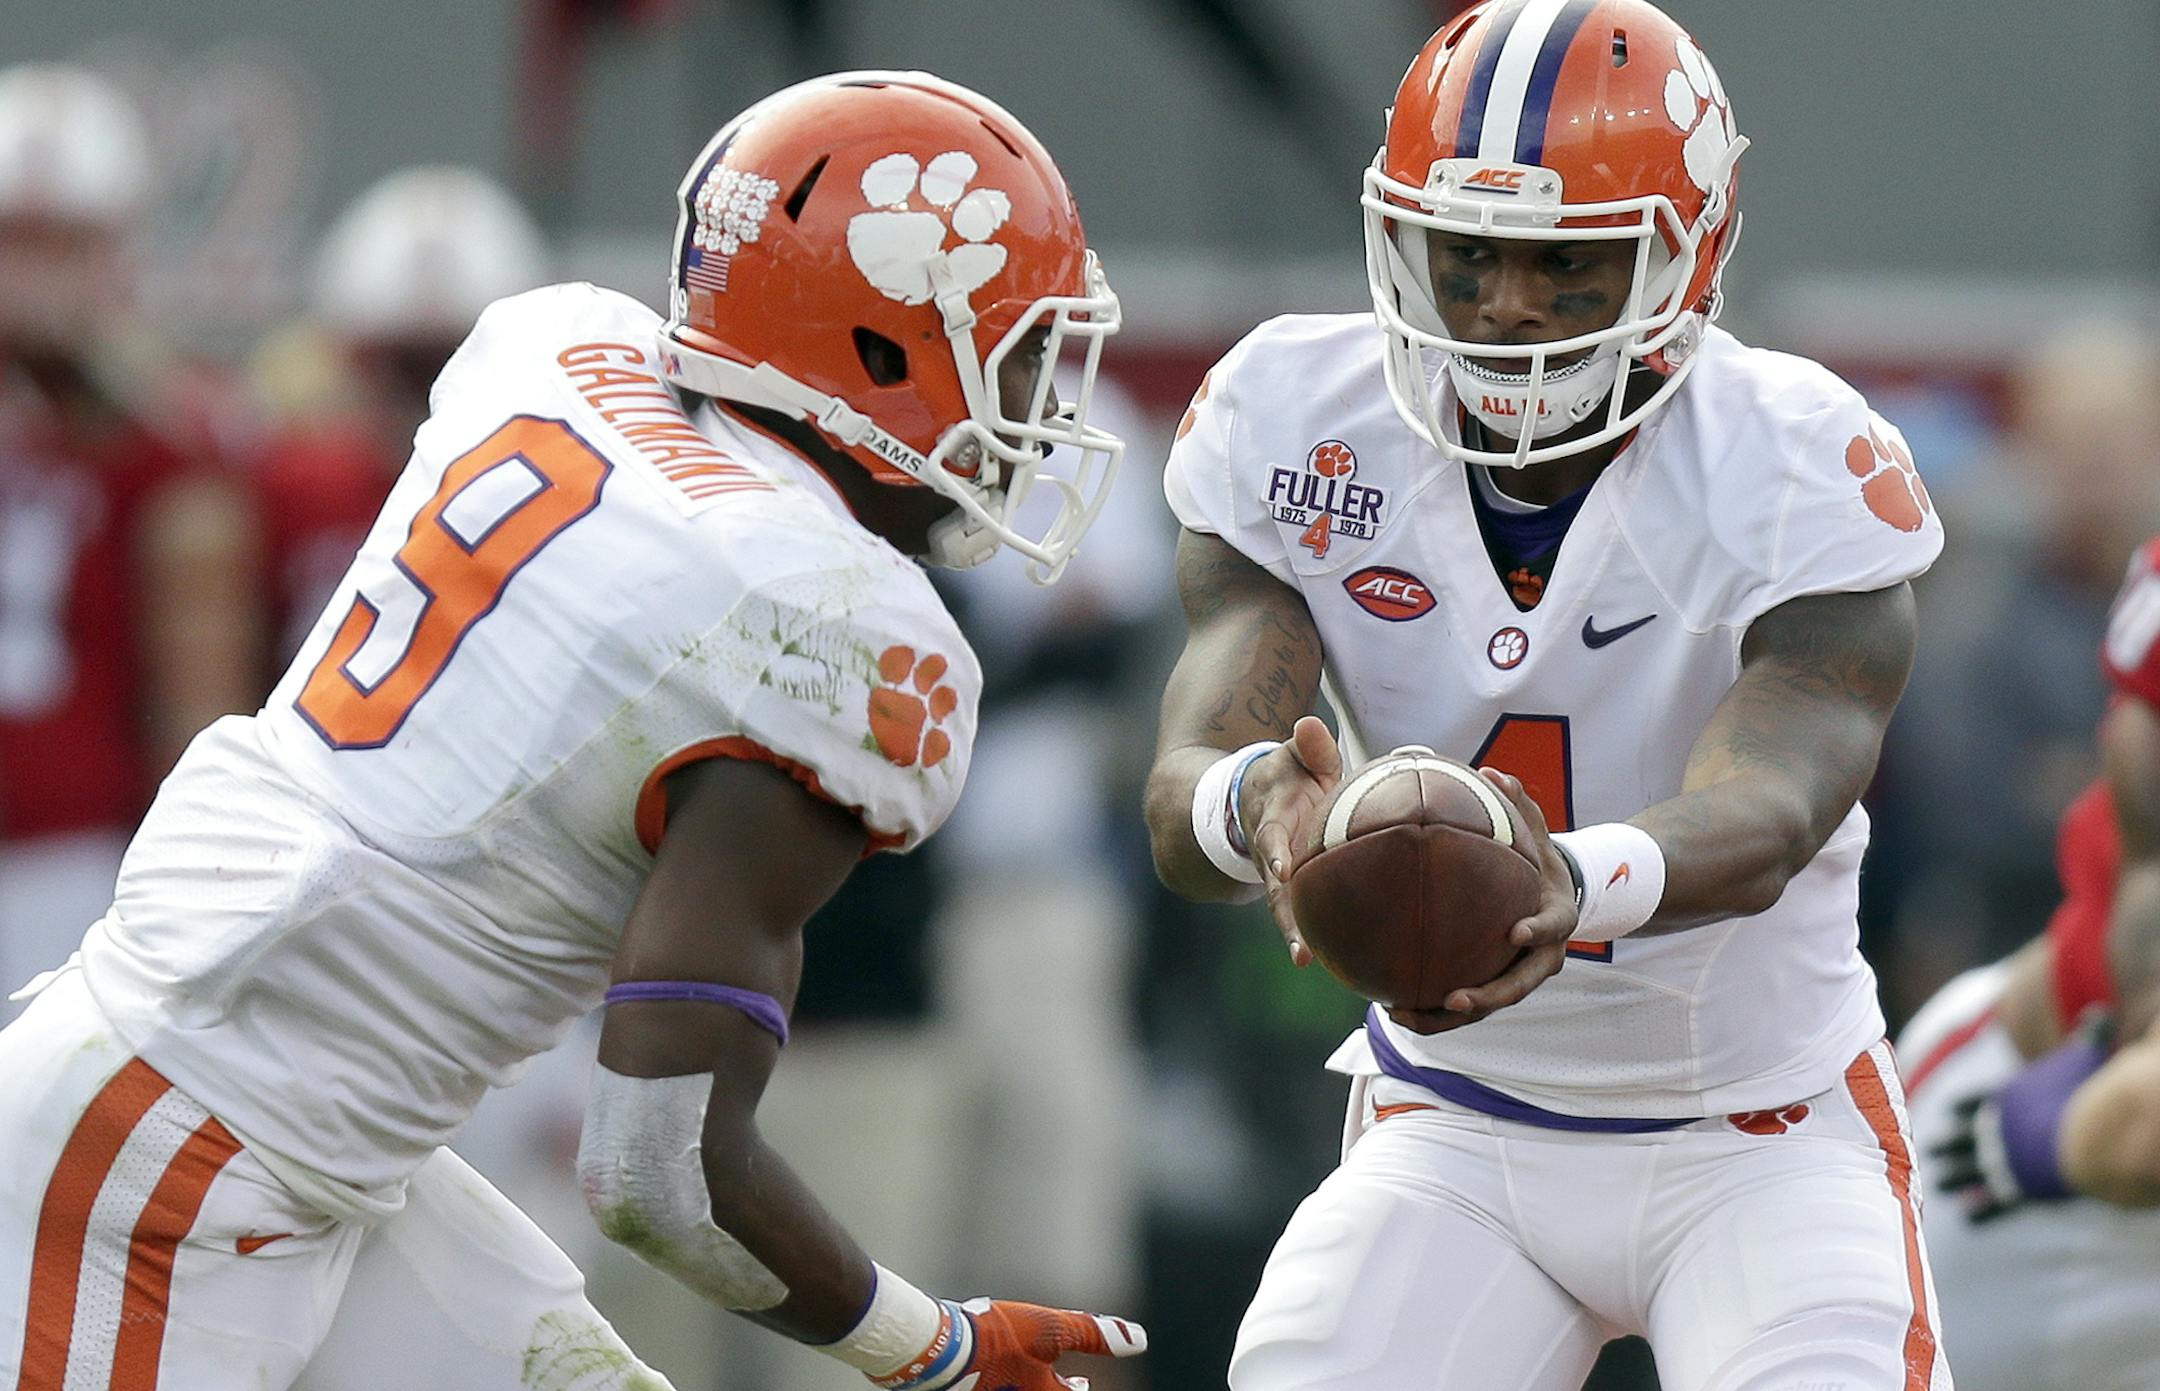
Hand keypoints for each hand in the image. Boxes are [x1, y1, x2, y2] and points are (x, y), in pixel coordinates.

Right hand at [890, 1298, 1145, 1390]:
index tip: (1083, 1385)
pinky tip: (999, 1365)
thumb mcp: (1053, 1329)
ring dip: (1033, 1384)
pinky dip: (1003, 1380)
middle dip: (1058, 1389)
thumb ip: (1094, 1334)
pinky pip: (993, 1387)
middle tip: (1074, 1383)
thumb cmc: (1000, 1339)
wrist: (938, 1348)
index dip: (1078, 1390)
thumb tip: (1140, 1339)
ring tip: (1041, 1376)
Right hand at [1241, 716, 1342, 966]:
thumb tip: (1310, 723)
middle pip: (1275, 890)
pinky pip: (1302, 912)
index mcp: (1273, 819)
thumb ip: (1308, 744)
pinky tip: (1339, 959)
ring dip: (1293, 933)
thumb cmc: (1286, 775)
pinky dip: (1312, 933)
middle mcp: (1272, 854)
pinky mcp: (1291, 889)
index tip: (1283, 871)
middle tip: (1299, 948)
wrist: (1247, 799)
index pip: (1271, 837)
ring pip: (1284, 908)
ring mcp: (1278, 875)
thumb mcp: (1293, 754)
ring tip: (1307, 961)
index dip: (1276, 853)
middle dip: (1284, 918)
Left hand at [1390, 769, 1576, 1031]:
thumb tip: (1492, 770)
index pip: (1552, 927)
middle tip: (1454, 999)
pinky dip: (1431, 1012)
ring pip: (1486, 1006)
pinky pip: (1463, 1007)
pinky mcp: (1494, 986)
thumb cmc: (1537, 859)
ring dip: (1447, 1018)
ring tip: (1403, 1016)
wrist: (1554, 895)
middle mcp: (1541, 955)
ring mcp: (1519, 976)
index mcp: (1555, 917)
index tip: (1516, 932)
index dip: (1538, 931)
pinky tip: (1390, 1010)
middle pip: (1519, 986)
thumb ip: (1517, 804)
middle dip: (1488, 997)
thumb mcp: (1536, 829)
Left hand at [1930, 1015, 2109, 1221]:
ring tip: (1937, 1182)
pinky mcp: (2017, 1189)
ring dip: (1954, 1176)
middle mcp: (1997, 1129)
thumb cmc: (2086, 1094)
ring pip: (1970, 1170)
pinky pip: (1994, 1203)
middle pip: (1968, 1135)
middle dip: (1950, 1142)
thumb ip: (2090, 1037)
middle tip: (1931, 1147)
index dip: (1967, 1106)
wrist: (2086, 1137)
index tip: (1949, 1109)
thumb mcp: (2085, 1059)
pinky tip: (1965, 1218)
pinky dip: (1981, 1212)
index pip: (1981, 1100)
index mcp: (2008, 1098)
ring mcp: (2002, 1160)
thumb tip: (2102, 1010)